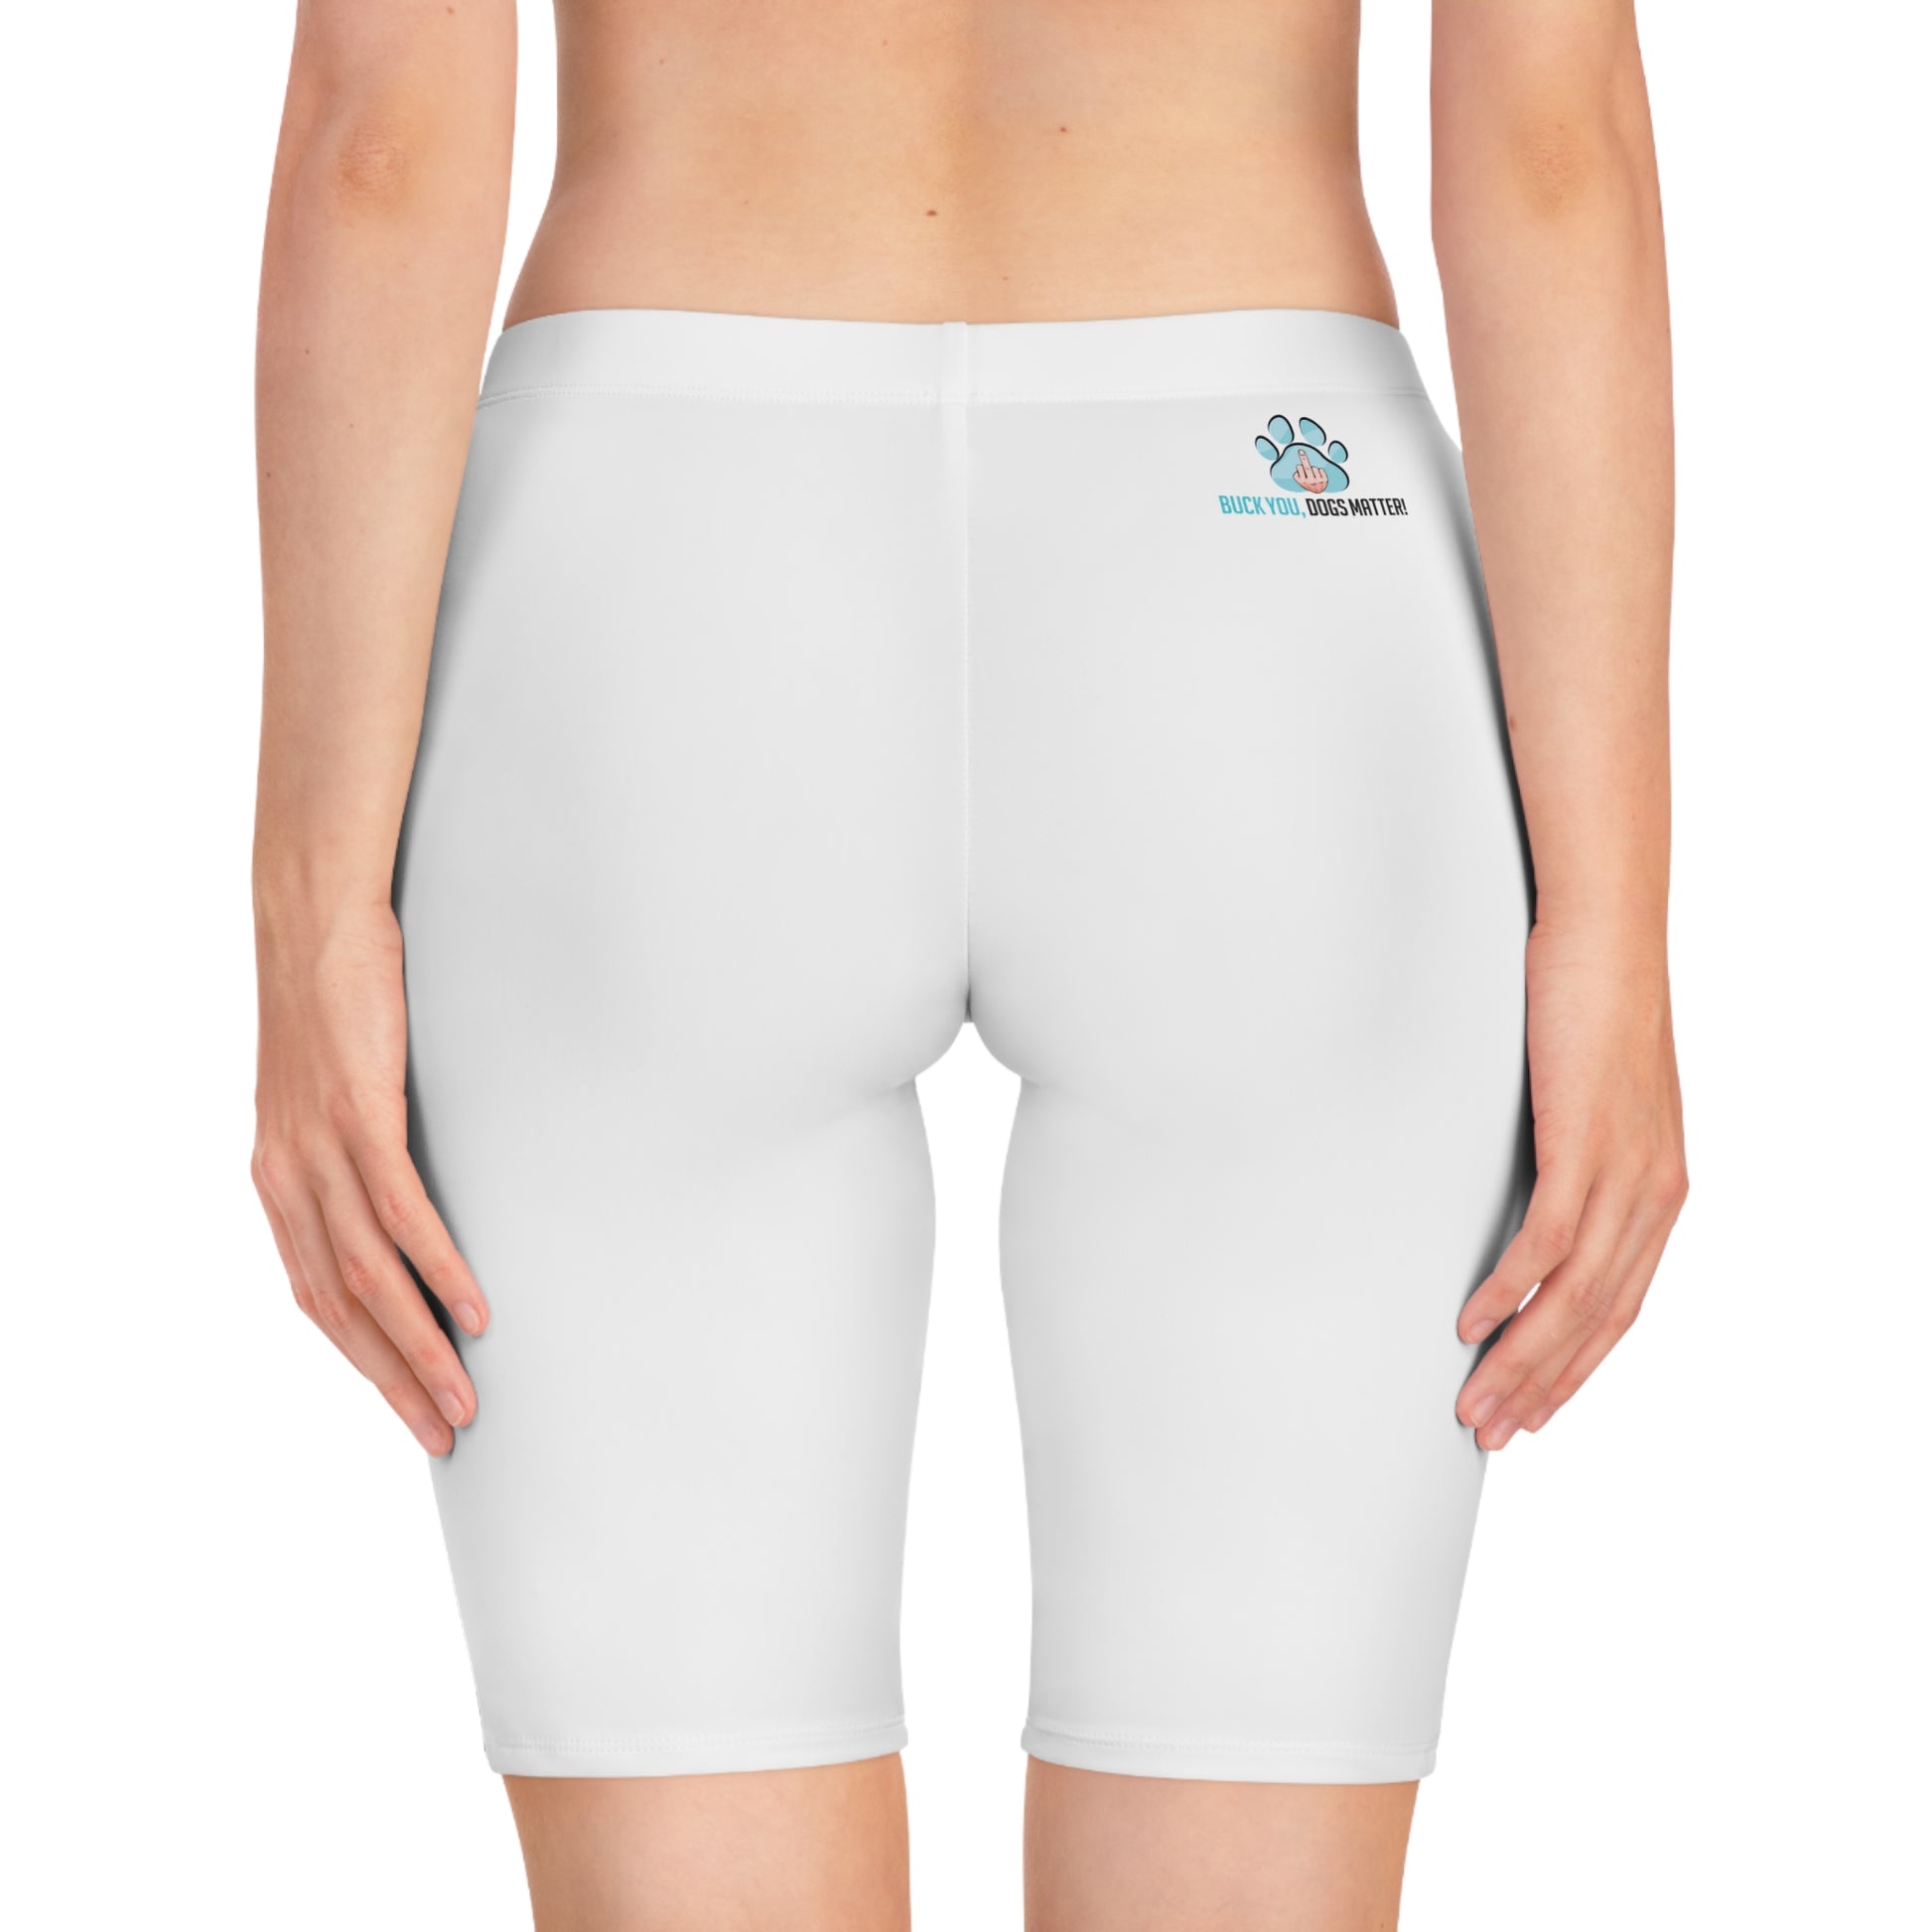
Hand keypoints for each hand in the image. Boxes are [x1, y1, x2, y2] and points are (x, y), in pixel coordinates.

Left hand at [251, 899, 487, 1454]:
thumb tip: (394, 1204)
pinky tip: (471, 1310)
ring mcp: (319, 1148)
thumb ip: (344, 1156)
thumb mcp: (323, 1094)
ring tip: (462, 1395)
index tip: (407, 1407)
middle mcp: (287, 1177)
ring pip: (368, 1274)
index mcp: (278, 1180)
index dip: (362, 1361)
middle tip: (442, 1433)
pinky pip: (400, 1211)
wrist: (311, 919)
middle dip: (393, 1379)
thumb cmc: (332, 1000)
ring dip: (419, 1346)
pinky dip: (437, 1270)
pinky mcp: (358, 1114)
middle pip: (340, 1305)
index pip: (316, 1296)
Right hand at [1293, 448, 1327, 492]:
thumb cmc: (1309, 485)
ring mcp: (1317, 482)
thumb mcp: (1302, 480)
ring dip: (1314, 470)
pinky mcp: (1324, 481)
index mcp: (1302, 483)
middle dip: (1303, 458)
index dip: (1299, 467)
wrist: (1318, 493)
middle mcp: (1309, 482)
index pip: (1299, 469)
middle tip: (1300, 451)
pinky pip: (1320, 470)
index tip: (1299, 465)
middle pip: (1306, 466)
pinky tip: (1319, 477)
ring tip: (1314, 477)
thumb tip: (1301, 451)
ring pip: (1314, 468)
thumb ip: (1299, 470)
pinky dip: (1320, 472)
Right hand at [1456, 916, 1686, 1448]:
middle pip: (1598, 1321)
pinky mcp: (1586, 1143)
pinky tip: (1476, 1319)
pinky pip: (1547, 1241)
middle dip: (1542, 1386)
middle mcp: (1654, 1195)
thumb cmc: (1595, 1008)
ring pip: (1573, 1296)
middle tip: (1490, 1430)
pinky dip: (1509, 1289)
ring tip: (1475, 1397)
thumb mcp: (1600, 1103)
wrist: (1608, 938)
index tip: (1531, 1412)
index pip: (1620, 1310)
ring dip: (1520, 1357)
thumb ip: (1584, 1162)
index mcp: (1659, 1192)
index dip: (1574, 1370)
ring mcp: (1625, 1172)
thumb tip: (1538, 1204)